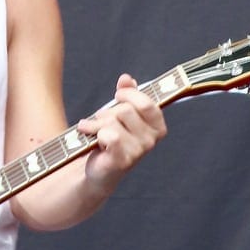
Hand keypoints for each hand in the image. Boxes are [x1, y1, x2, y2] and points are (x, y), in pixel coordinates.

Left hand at [77, 73, 165, 197]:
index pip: (147, 102)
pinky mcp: (123, 160)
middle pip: (126, 109)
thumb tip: (126, 79)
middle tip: (102, 121)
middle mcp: (151, 140)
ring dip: (98, 123)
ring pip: (114, 121)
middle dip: (108, 112)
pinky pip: (108, 135)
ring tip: (95, 131)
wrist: (100, 171)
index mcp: (157, 127)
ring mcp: (138, 151)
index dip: (129, 95)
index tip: (117, 96)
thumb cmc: (112, 140)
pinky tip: (92, 139)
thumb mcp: (120, 114)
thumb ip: (127, 94)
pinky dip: (95, 133)